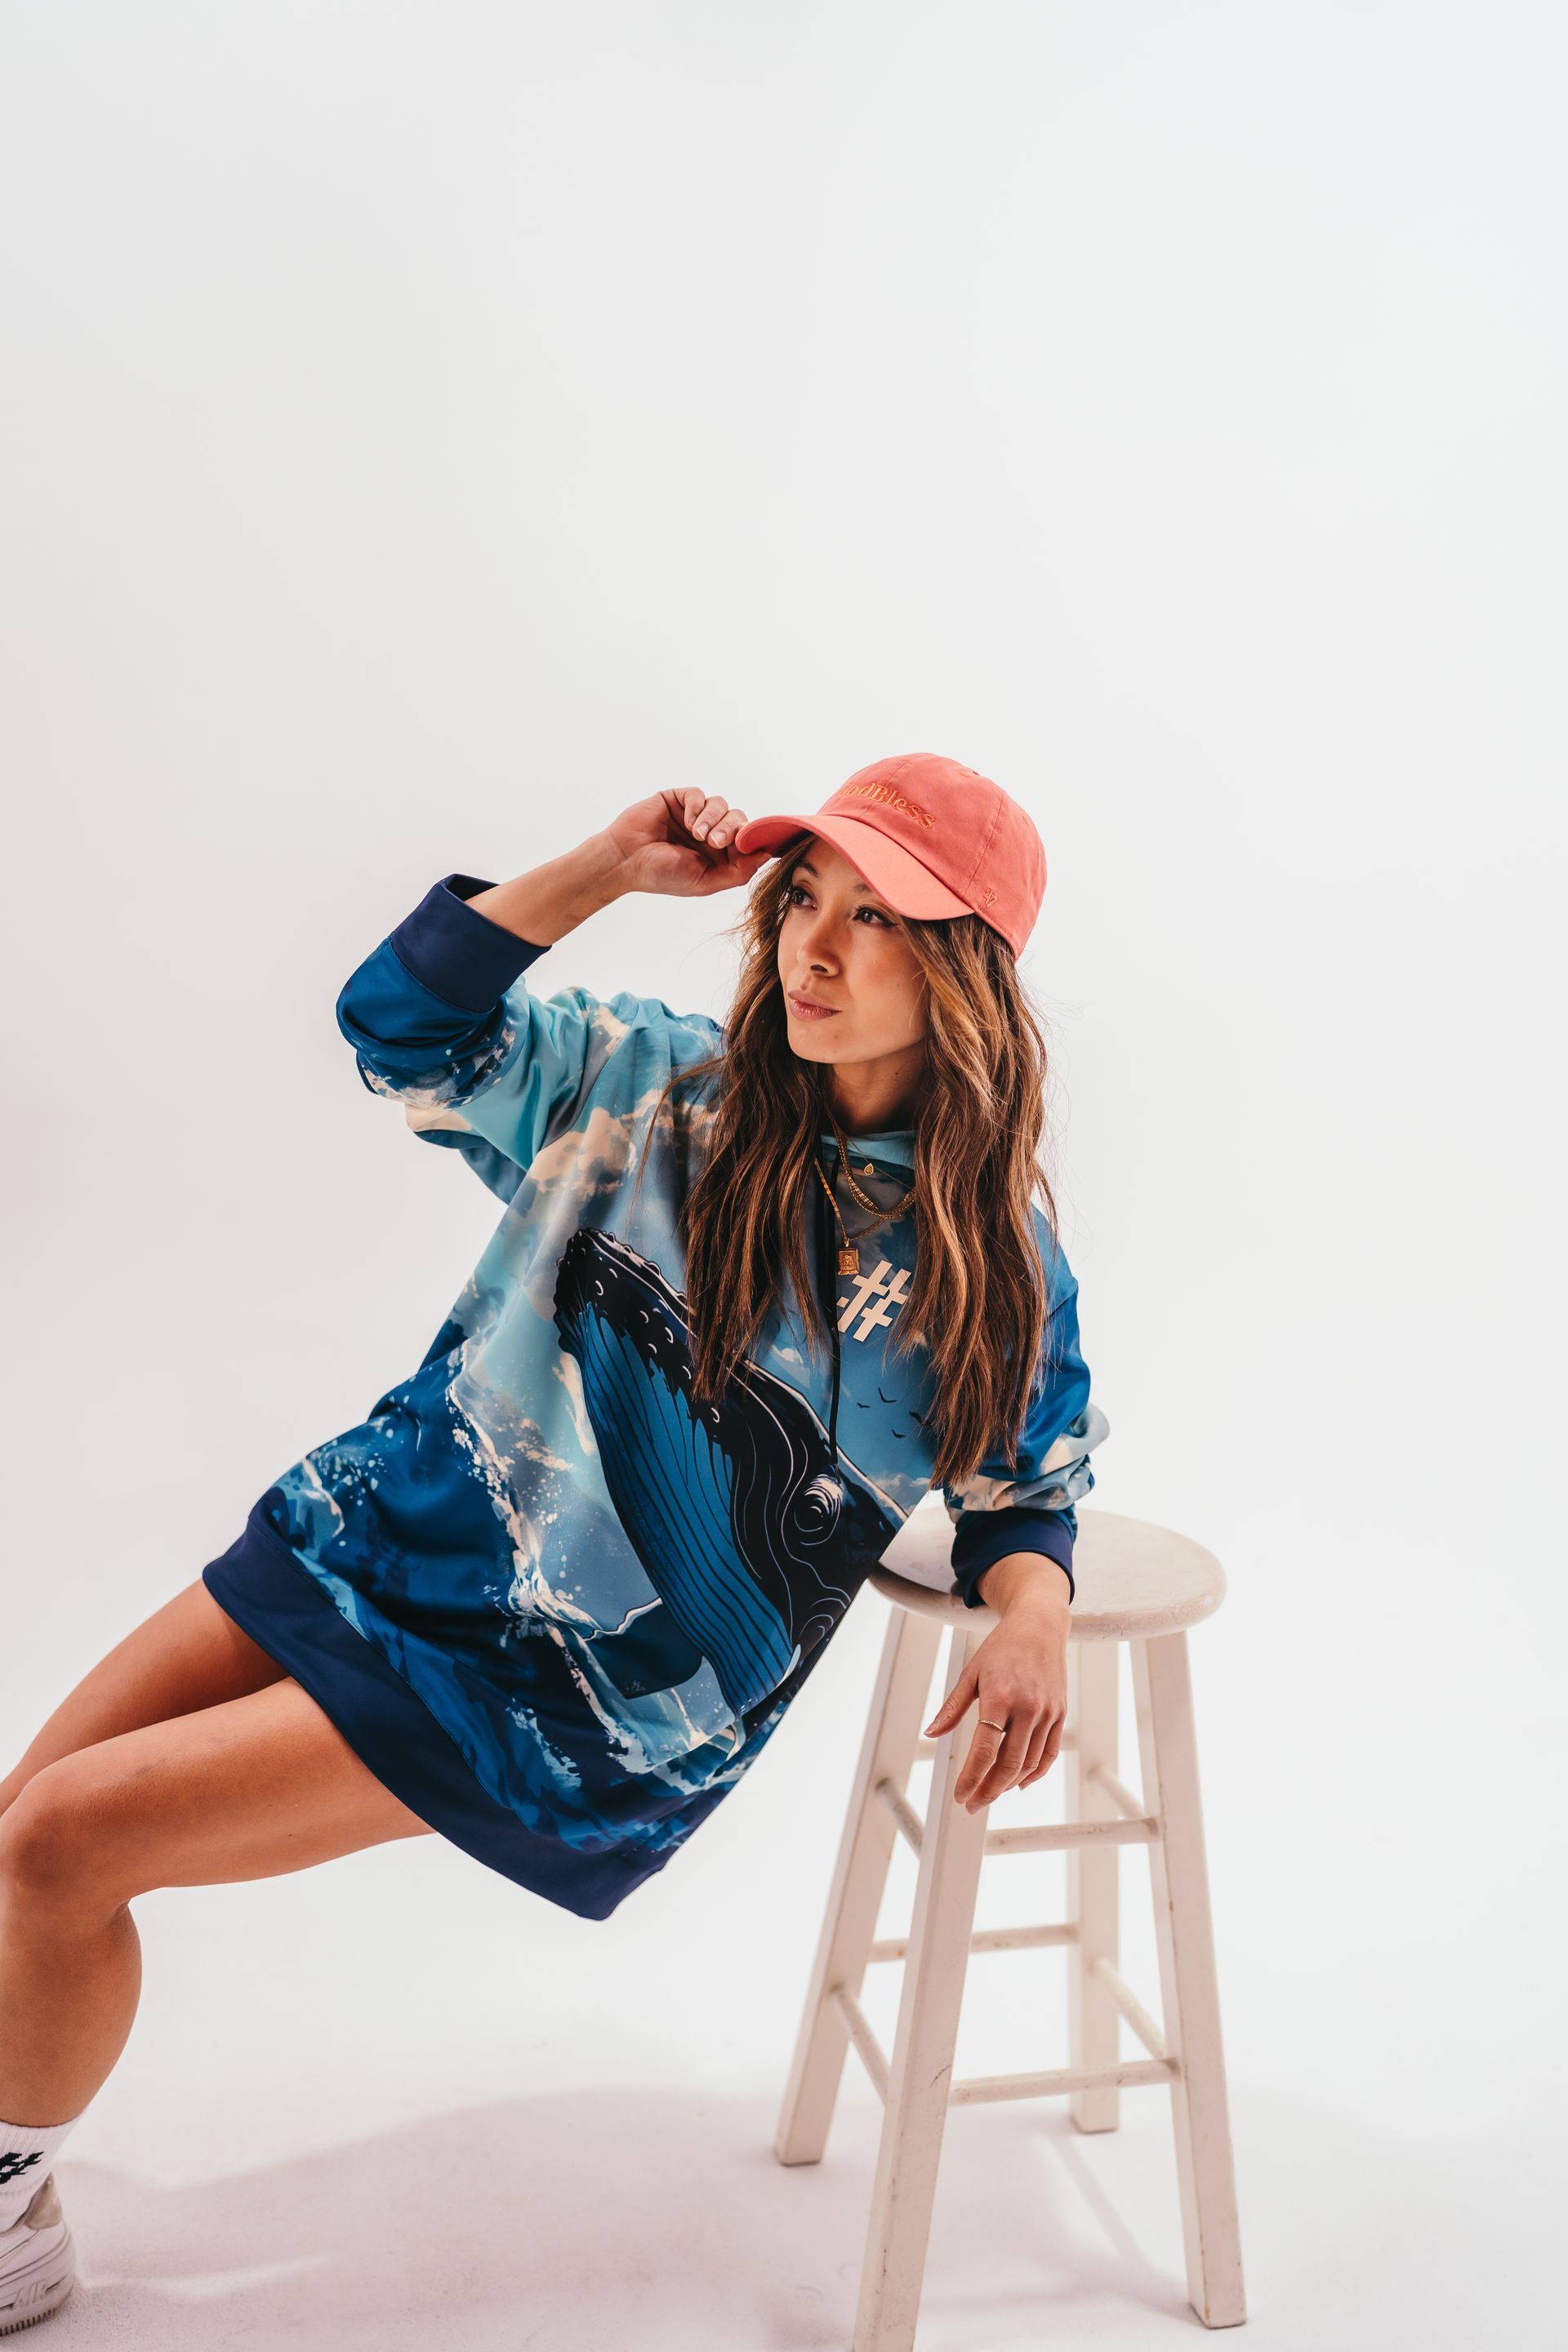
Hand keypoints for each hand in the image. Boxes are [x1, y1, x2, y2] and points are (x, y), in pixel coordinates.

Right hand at [601, 787, 775, 901]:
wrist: (626, 860)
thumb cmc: (662, 875)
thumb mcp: (706, 882)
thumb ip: (738, 872)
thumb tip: (767, 856)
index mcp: (718, 856)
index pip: (746, 841)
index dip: (751, 840)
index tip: (745, 844)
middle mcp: (708, 834)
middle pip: (738, 819)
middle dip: (732, 829)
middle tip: (716, 842)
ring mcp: (693, 816)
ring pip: (721, 805)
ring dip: (714, 818)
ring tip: (697, 834)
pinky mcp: (678, 800)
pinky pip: (699, 795)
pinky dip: (697, 807)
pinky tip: (687, 821)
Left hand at [923, 1587, 1069, 1811]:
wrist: (1040, 1627)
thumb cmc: (1002, 1647)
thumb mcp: (971, 1673)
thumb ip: (952, 1707)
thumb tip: (931, 1733)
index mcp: (1000, 1696)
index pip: (984, 1750)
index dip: (971, 1778)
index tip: (961, 1795)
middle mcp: (1027, 1707)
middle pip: (1008, 1764)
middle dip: (989, 1790)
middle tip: (973, 1803)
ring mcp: (1047, 1712)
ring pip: (1029, 1762)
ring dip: (1009, 1784)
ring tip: (991, 1793)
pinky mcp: (1060, 1714)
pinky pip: (1048, 1753)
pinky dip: (1035, 1772)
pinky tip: (1019, 1781)